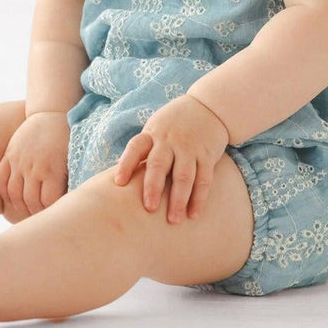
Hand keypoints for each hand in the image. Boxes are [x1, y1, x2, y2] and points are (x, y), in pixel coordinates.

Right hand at [0, 111, 69, 217]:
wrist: (51, 113)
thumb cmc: (67, 138)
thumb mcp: (73, 159)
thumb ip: (68, 181)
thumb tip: (68, 203)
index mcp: (53, 170)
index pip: (48, 202)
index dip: (50, 212)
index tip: (55, 214)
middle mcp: (34, 167)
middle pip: (30, 201)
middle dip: (36, 212)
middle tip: (41, 217)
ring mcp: (19, 161)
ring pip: (13, 193)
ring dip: (19, 205)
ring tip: (27, 210)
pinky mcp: (9, 154)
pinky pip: (1, 178)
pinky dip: (4, 191)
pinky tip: (12, 197)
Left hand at [112, 94, 229, 223]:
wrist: (208, 107)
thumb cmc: (173, 124)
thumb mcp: (155, 130)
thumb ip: (143, 152)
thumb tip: (119, 181)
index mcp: (152, 134)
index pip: (135, 147)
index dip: (126, 164)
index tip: (119, 182)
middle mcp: (169, 141)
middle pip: (159, 164)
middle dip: (153, 187)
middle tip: (149, 208)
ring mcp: (189, 148)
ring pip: (183, 175)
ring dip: (178, 199)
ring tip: (173, 220)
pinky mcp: (207, 154)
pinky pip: (204, 178)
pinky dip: (199, 198)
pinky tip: (193, 214)